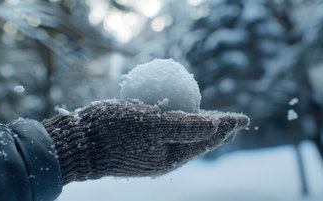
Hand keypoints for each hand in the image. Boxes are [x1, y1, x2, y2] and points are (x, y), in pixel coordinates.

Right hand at [42, 99, 248, 184]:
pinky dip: (181, 121)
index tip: (243, 119)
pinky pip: (168, 130)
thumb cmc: (114, 132)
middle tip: (237, 121)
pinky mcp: (141, 140)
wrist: (79, 143)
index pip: (207, 140)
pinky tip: (184, 112)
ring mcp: (153, 149)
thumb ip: (185, 126)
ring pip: (185, 135)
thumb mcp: (152, 125)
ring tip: (218, 119)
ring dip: (202, 126)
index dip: (226, 127)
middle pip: (199, 140)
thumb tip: (216, 124)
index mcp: (171, 157)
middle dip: (219, 129)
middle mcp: (164, 156)